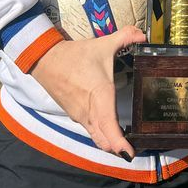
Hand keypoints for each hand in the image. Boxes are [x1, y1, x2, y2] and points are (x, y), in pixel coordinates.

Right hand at [29, 28, 145, 156]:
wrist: (44, 60)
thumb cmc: (75, 56)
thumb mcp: (103, 45)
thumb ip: (125, 37)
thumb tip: (143, 34)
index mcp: (100, 97)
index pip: (109, 129)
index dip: (120, 144)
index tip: (130, 153)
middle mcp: (90, 113)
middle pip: (105, 141)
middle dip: (120, 149)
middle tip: (137, 148)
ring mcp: (80, 117)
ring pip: (98, 138)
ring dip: (111, 143)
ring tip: (128, 142)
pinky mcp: (75, 116)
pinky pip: (91, 131)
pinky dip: (103, 136)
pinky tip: (112, 130)